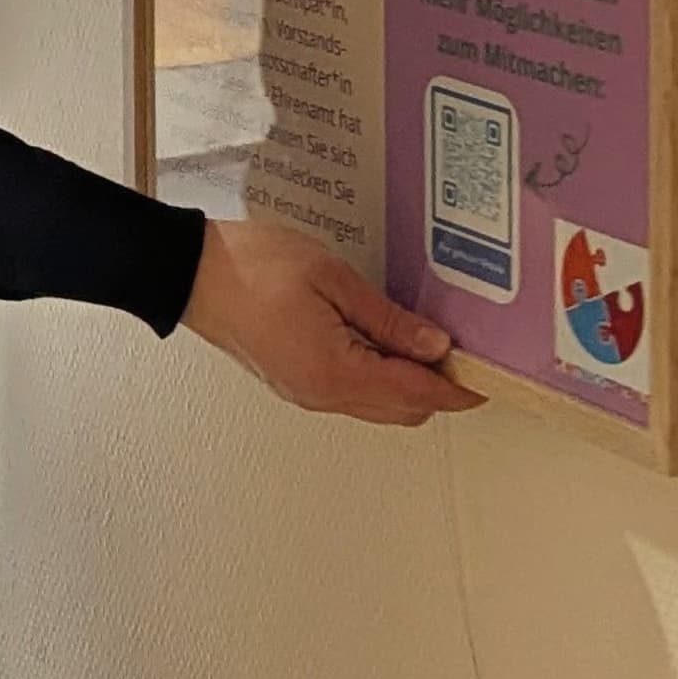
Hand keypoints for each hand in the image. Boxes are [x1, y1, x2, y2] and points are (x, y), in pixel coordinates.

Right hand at [181, 217, 480, 425]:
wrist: (191, 273)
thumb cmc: (250, 268)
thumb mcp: (333, 279)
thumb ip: (388, 318)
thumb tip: (434, 345)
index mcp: (335, 373)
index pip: (418, 394)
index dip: (459, 388)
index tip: (487, 378)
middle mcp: (321, 394)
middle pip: (403, 410)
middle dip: (439, 389)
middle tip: (462, 352)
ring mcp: (306, 392)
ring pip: (378, 405)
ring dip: (408, 384)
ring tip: (426, 342)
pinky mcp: (295, 381)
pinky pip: (352, 393)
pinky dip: (379, 378)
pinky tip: (385, 344)